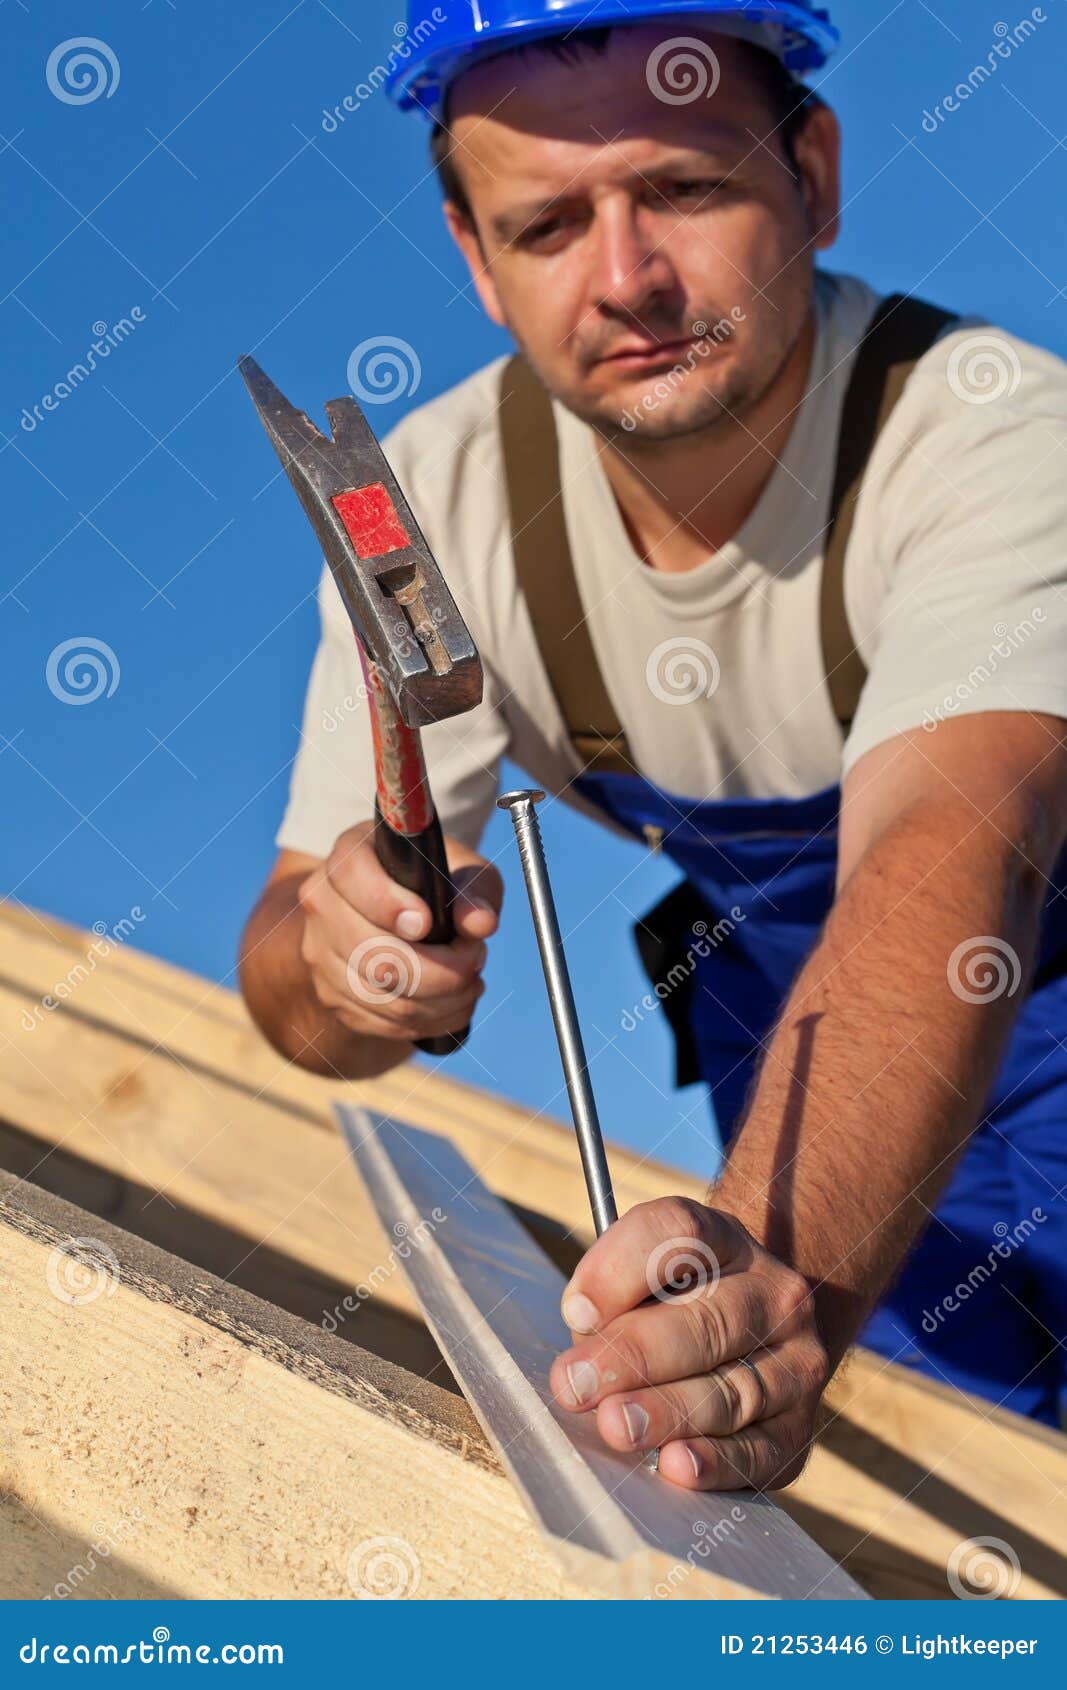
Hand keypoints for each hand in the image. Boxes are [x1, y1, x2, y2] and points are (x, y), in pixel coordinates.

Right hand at [297, 819, 501, 1044]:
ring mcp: (321, 954)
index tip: (428, 922)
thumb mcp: (462, 871)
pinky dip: (430, 1020)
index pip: (352, 876)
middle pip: (372, 953)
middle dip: (441, 967)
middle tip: (476, 958)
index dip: (388, 904)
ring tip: (471, 981)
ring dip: (442, 999)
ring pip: (382, 996)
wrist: (390, 916)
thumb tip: (480, 923)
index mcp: (349, 856)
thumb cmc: (432, 884)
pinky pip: (383, 1022)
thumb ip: (475, 890)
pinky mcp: (332, 996)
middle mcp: (323, 904)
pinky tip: (454, 1003)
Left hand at [549, 1197, 829, 1490]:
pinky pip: (760, 1451)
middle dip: (635, 1354)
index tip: (575, 1310)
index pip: (680, 1232)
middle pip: (708, 1320)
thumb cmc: (672, 1309)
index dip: (622, 1268)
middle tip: (576, 1383)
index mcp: (726, 1241)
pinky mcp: (798, 1429)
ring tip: (616, 1425)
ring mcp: (798, 1362)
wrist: (755, 1341)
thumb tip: (584, 1326)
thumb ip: (610, 1296)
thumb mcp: (639, 1280)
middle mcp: (774, 1294)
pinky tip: (675, 1465)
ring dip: (669, 1410)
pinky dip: (717, 1462)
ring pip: (733, 1389)